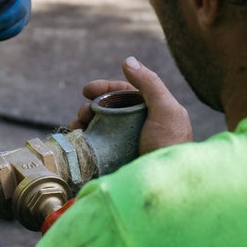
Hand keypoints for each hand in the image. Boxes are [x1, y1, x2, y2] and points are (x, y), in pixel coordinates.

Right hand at [70, 57, 192, 153]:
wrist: (166, 185)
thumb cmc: (170, 146)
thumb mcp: (166, 111)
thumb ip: (150, 83)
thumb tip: (127, 60)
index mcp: (153, 111)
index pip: (125, 93)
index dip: (105, 88)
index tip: (86, 90)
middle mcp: (138, 126)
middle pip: (108, 109)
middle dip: (91, 107)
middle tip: (82, 113)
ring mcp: (125, 145)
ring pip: (99, 127)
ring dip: (84, 123)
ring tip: (76, 127)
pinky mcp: (114, 161)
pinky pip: (94, 145)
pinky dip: (83, 140)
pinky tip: (77, 140)